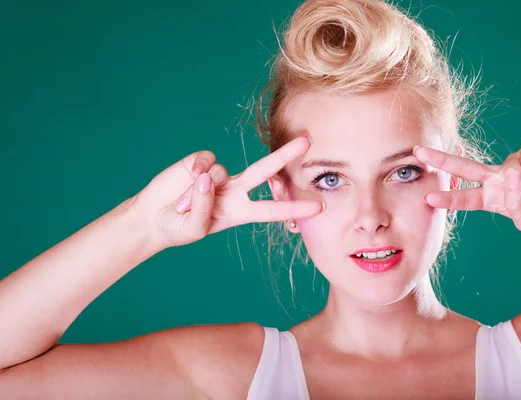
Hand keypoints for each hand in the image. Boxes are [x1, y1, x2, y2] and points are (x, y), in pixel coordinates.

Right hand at [130, 136, 322, 248]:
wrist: (152, 218)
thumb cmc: (179, 228)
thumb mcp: (194, 229)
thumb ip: (204, 207)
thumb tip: (209, 176)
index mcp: (239, 212)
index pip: (271, 210)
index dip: (294, 208)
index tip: (318, 207)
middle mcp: (234, 190)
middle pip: (264, 170)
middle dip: (285, 156)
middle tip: (308, 142)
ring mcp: (218, 175)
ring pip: (222, 173)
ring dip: (199, 195)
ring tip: (183, 206)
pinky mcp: (200, 162)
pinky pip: (205, 161)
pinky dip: (195, 172)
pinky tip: (186, 179)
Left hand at [413, 142, 520, 233]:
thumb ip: (514, 205)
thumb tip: (508, 176)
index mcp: (489, 199)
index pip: (464, 198)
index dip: (447, 199)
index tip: (427, 199)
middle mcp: (495, 179)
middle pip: (463, 167)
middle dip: (440, 159)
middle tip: (417, 152)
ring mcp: (510, 164)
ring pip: (511, 173)